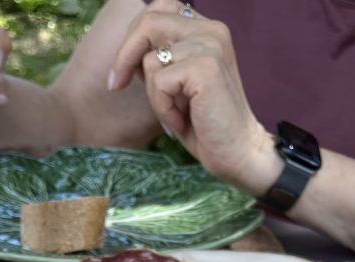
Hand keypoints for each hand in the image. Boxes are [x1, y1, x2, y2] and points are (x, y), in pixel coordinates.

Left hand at [108, 0, 278, 193]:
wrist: (239, 153)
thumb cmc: (207, 125)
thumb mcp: (178, 86)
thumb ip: (160, 60)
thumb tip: (125, 52)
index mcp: (206, 29)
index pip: (157, 11)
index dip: (133, 37)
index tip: (120, 70)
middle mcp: (211, 30)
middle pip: (149, 22)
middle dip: (126, 56)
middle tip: (116, 84)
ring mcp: (210, 46)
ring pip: (151, 60)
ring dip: (155, 96)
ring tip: (175, 116)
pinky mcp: (205, 68)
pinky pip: (160, 81)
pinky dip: (163, 108)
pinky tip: (181, 122)